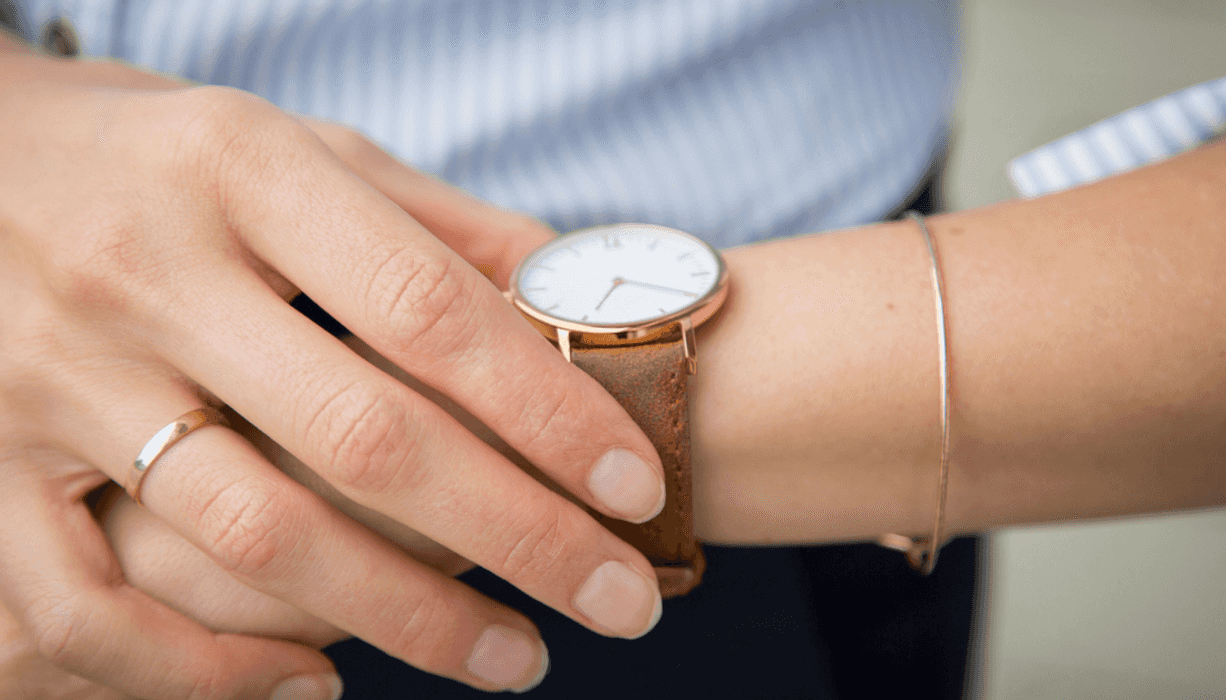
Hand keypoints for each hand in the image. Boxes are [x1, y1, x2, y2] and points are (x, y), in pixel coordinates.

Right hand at [0, 42, 666, 696]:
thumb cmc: (157, 154)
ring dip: (403, 617)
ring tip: (517, 658)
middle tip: (620, 601)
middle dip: (518, 535)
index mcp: (243, 172)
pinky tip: (318, 685)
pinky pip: (88, 605)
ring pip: (252, 533)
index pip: (429, 311)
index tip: (636, 485)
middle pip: (365, 438)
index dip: (548, 408)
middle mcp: (148, 273)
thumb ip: (429, 221)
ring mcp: (56, 376)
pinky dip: (205, 670)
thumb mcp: (293, 147)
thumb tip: (572, 287)